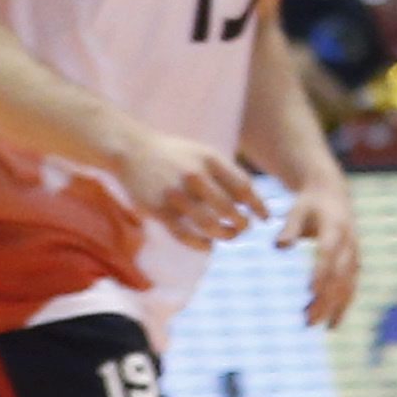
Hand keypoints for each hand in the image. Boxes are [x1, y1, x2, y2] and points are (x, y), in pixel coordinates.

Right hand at [111, 124, 262, 248]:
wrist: (132, 150)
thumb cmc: (175, 155)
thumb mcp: (204, 154)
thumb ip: (226, 174)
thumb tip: (251, 202)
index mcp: (210, 160)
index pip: (244, 187)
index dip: (258, 206)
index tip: (265, 218)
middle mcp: (194, 176)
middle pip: (229, 209)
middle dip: (242, 224)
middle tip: (244, 228)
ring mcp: (175, 194)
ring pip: (209, 225)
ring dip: (225, 235)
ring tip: (228, 235)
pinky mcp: (158, 210)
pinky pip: (184, 235)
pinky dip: (201, 244)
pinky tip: (209, 245)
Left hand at [277, 173, 361, 328]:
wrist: (332, 193)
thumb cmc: (309, 204)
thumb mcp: (297, 210)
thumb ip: (289, 228)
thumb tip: (279, 247)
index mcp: (336, 229)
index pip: (328, 255)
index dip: (321, 273)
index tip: (310, 292)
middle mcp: (350, 244)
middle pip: (340, 276)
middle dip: (326, 299)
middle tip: (308, 321)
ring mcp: (355, 255)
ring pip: (349, 285)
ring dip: (335, 307)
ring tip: (317, 326)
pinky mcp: (354, 263)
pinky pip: (351, 287)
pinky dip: (343, 305)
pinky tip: (331, 322)